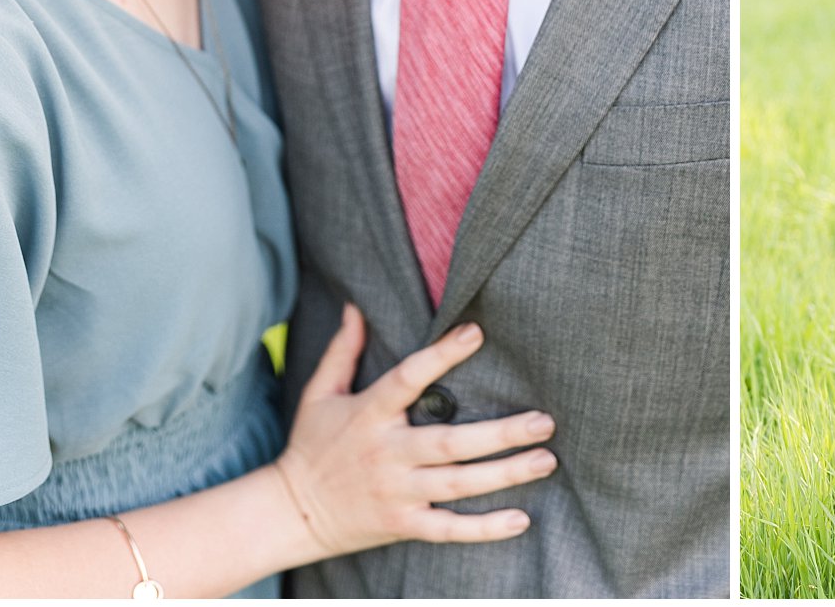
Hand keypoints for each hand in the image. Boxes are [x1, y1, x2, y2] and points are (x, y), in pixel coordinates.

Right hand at [273, 305, 555, 553]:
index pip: (408, 379)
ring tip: (545, 459)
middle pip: (450, 442)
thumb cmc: (310, 446)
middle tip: (543, 420)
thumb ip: (342, 351)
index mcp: (369, 414)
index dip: (441, 356)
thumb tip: (354, 306)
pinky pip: (448, 529)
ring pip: (458, 484)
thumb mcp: (319, 393)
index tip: (476, 333)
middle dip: (500, 433)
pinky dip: (483, 529)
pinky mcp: (402, 525)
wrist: (289, 513)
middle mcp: (387, 454)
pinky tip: (519, 519)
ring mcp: (396, 493)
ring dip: (505, 473)